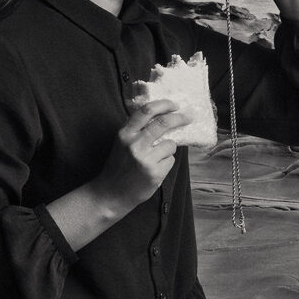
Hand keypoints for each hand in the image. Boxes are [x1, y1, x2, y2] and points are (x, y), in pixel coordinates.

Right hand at [91, 98, 188, 213]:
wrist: (111, 194)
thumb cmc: (119, 167)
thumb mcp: (123, 143)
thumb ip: (138, 130)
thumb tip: (164, 117)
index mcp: (125, 134)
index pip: (146, 111)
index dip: (164, 105)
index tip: (175, 105)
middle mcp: (134, 144)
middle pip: (164, 123)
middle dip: (179, 118)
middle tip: (188, 117)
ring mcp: (145, 158)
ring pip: (171, 144)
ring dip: (168, 150)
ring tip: (155, 160)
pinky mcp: (155, 172)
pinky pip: (170, 161)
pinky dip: (166, 164)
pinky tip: (153, 170)